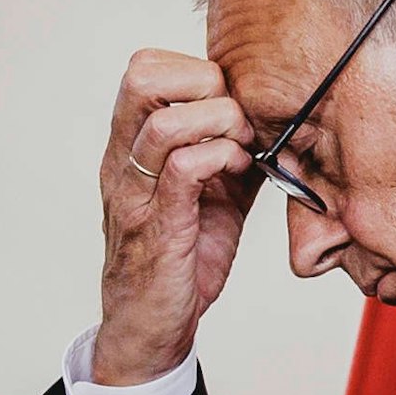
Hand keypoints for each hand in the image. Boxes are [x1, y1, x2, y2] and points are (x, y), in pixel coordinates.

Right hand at [91, 49, 257, 384]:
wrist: (151, 328)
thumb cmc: (181, 259)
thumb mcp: (211, 190)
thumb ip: (229, 149)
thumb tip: (273, 116)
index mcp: (130, 144)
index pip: (144, 66)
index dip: (194, 69)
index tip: (228, 102)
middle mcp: (122, 160)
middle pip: (142, 75)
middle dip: (203, 82)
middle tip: (234, 117)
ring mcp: (136, 192)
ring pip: (165, 121)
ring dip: (219, 123)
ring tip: (241, 148)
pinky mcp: (158, 226)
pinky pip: (184, 168)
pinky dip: (221, 158)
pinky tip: (238, 173)